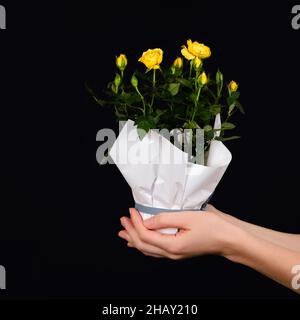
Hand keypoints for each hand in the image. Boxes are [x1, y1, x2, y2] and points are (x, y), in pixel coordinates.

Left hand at [118, 205, 235, 259]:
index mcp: (172, 246)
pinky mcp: (177, 252)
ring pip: (147, 250)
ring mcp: (174, 255)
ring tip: (124, 233)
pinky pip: (155, 251)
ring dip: (134, 240)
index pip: (145, 235)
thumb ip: (165, 219)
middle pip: (143, 245)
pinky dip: (143, 246)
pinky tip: (139, 244)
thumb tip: (147, 221)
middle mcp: (171, 253)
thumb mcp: (188, 217)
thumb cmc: (212, 227)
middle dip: (130, 232)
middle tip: (122, 220)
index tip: (131, 211)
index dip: (135, 223)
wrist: (228, 239)